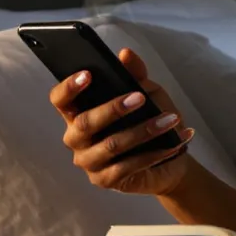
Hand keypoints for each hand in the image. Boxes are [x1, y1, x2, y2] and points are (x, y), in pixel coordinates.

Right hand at [50, 46, 197, 198]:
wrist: (168, 156)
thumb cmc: (148, 119)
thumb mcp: (146, 92)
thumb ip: (135, 74)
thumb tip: (126, 54)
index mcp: (77, 112)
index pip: (60, 100)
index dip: (69, 88)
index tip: (88, 74)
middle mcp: (76, 138)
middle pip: (85, 123)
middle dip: (114, 109)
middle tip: (141, 97)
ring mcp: (88, 161)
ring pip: (111, 145)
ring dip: (144, 131)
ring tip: (170, 119)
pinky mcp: (105, 180)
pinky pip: (128, 166)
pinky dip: (155, 153)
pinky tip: (175, 141)